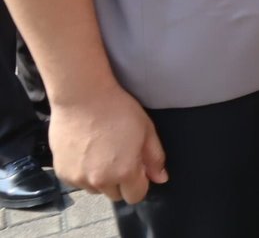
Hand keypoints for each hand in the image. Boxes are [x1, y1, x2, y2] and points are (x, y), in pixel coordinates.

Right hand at [50, 88, 166, 204]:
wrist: (82, 98)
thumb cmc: (119, 110)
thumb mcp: (146, 131)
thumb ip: (155, 158)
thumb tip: (161, 178)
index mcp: (124, 172)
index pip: (135, 196)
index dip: (139, 183)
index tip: (137, 168)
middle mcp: (100, 181)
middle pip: (115, 194)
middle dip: (120, 181)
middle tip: (119, 157)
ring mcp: (78, 178)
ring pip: (96, 189)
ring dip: (101, 178)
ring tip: (101, 152)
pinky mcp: (61, 173)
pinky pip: (78, 181)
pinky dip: (83, 173)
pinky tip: (86, 152)